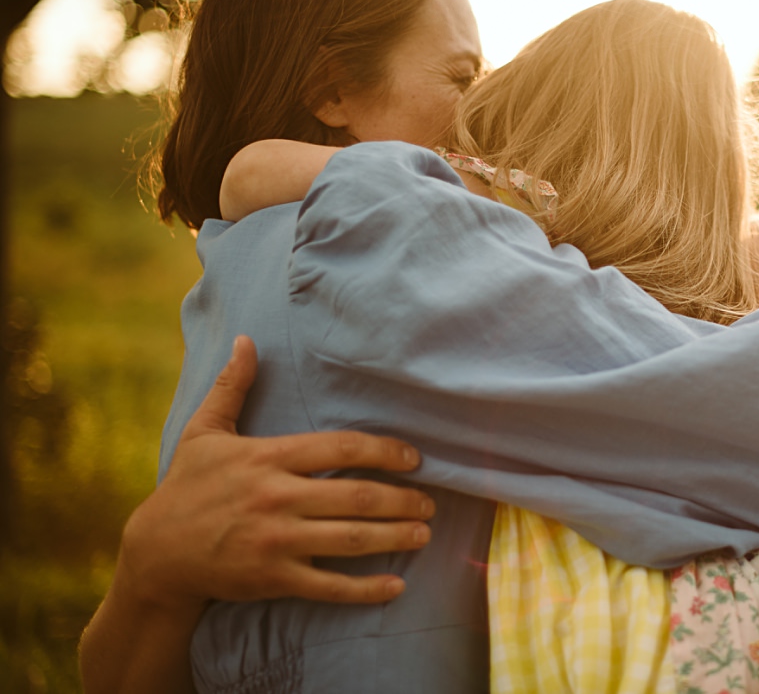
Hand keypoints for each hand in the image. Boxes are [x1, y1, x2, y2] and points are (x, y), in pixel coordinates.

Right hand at [117, 335, 434, 611]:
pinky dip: (365, 590)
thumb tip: (247, 340)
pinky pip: (328, 586)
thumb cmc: (186, 487)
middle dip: (402, 500)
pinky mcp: (271, 579)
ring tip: (425, 535)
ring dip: (395, 537)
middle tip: (431, 501)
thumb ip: (232, 386)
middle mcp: (276, 498)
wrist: (155, 554)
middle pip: (356, 496)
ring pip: (350, 540)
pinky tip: (396, 587)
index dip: (384, 451)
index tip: (414, 458)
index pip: (340, 448)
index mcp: (267, 458)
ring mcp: (275, 541)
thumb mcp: (204, 432)